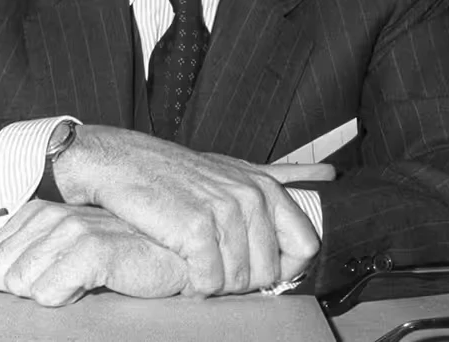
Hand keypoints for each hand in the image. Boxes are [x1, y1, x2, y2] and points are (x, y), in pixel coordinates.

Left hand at [0, 201, 189, 305]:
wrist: (177, 257)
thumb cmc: (126, 256)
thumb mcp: (71, 251)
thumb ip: (31, 254)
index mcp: (44, 212)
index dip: (3, 277)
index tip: (34, 284)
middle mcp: (55, 216)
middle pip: (3, 273)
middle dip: (26, 290)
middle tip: (65, 285)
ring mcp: (74, 230)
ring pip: (23, 283)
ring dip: (49, 294)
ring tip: (81, 285)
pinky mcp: (94, 250)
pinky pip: (49, 291)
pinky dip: (63, 298)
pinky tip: (85, 290)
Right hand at [54, 126, 333, 296]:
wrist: (119, 163)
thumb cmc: (176, 173)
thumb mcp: (236, 168)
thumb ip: (283, 174)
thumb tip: (330, 174)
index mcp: (266, 188)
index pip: (305, 248)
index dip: (282, 268)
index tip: (253, 267)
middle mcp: (250, 198)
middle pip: (268, 274)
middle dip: (241, 281)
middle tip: (210, 263)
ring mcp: (224, 212)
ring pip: (237, 283)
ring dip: (212, 283)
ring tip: (192, 261)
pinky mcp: (194, 229)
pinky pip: (208, 283)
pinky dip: (192, 284)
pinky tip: (178, 265)